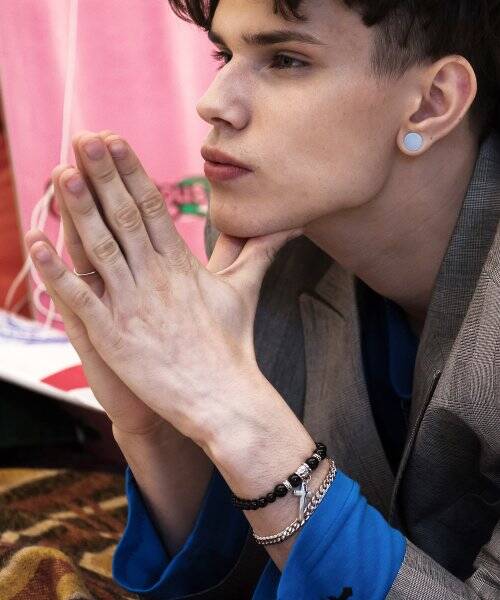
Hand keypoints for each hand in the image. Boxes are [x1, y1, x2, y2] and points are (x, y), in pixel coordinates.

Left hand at [26, 130, 301, 444]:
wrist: (224, 398)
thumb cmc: (233, 346)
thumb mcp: (244, 290)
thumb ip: (257, 252)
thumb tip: (288, 226)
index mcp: (182, 264)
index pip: (152, 206)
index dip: (130, 172)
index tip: (114, 141)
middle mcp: (156, 277)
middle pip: (125, 216)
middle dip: (103, 175)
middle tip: (83, 137)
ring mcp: (133, 306)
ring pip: (100, 248)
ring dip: (77, 210)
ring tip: (59, 172)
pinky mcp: (115, 337)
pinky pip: (80, 298)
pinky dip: (57, 270)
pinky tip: (38, 241)